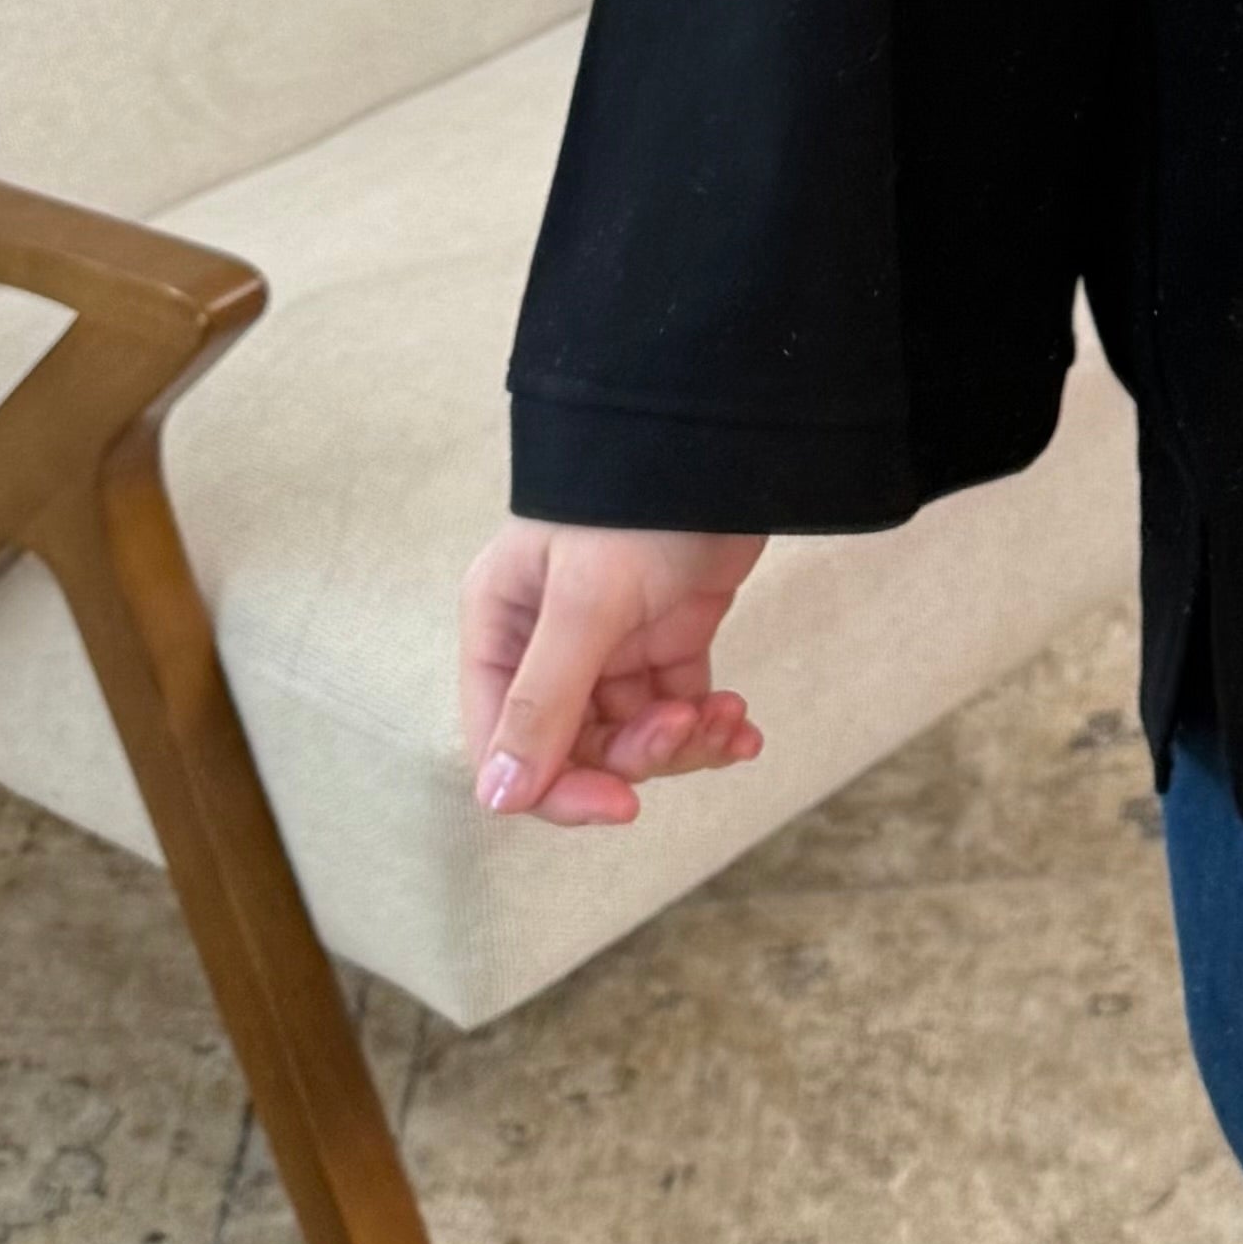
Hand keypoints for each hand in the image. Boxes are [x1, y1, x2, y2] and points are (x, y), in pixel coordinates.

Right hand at [459, 517, 768, 827]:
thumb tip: (498, 800)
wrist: (725, 438)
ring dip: (682, 741)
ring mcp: (608, 641)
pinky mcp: (667, 635)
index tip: (622, 805)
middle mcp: (546, 641)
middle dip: (637, 753)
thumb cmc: (639, 502)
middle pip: (575, 748)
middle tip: (688, 726)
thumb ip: (545, 702)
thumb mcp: (587, 602)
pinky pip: (678, 707)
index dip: (559, 788)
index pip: (505, 744)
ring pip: (632, 735)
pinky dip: (710, 725)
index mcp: (502, 627)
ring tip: (728, 716)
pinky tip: (744, 724)